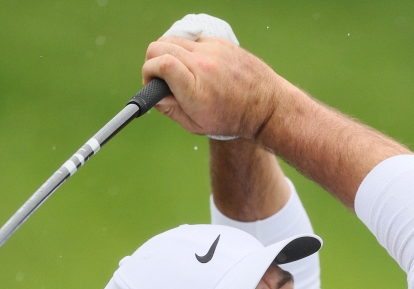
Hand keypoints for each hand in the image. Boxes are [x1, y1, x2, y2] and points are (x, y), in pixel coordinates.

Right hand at [141, 36, 286, 139]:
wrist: (265, 105)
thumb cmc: (230, 119)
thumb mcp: (195, 124)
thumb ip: (169, 109)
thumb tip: (154, 95)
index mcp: (194, 88)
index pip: (160, 63)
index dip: (148, 71)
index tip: (151, 81)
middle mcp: (202, 64)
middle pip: (160, 46)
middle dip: (153, 61)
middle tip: (160, 78)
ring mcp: (212, 50)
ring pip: (174, 39)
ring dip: (168, 53)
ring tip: (177, 72)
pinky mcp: (220, 42)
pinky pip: (192, 40)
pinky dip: (187, 50)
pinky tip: (196, 66)